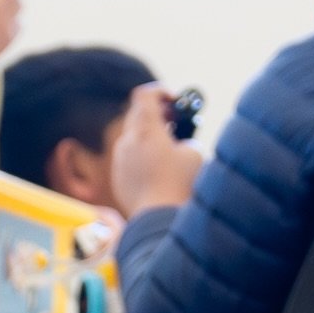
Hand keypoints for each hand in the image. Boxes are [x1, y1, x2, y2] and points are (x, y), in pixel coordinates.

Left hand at [111, 82, 202, 217]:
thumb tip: (177, 143)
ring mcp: (120, 161)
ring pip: (132, 137)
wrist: (158, 220)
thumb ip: (184, 137)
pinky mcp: (119, 178)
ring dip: (148, 135)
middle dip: (156, 113)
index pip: (144, 95)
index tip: (174, 102)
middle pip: (137, 114)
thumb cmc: (179, 185)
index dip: (160, 92)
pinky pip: (129, 157)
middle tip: (174, 121)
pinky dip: (142, 154)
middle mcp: (127, 143)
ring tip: (168, 145)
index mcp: (145, 130)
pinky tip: (158, 166)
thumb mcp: (194, 151)